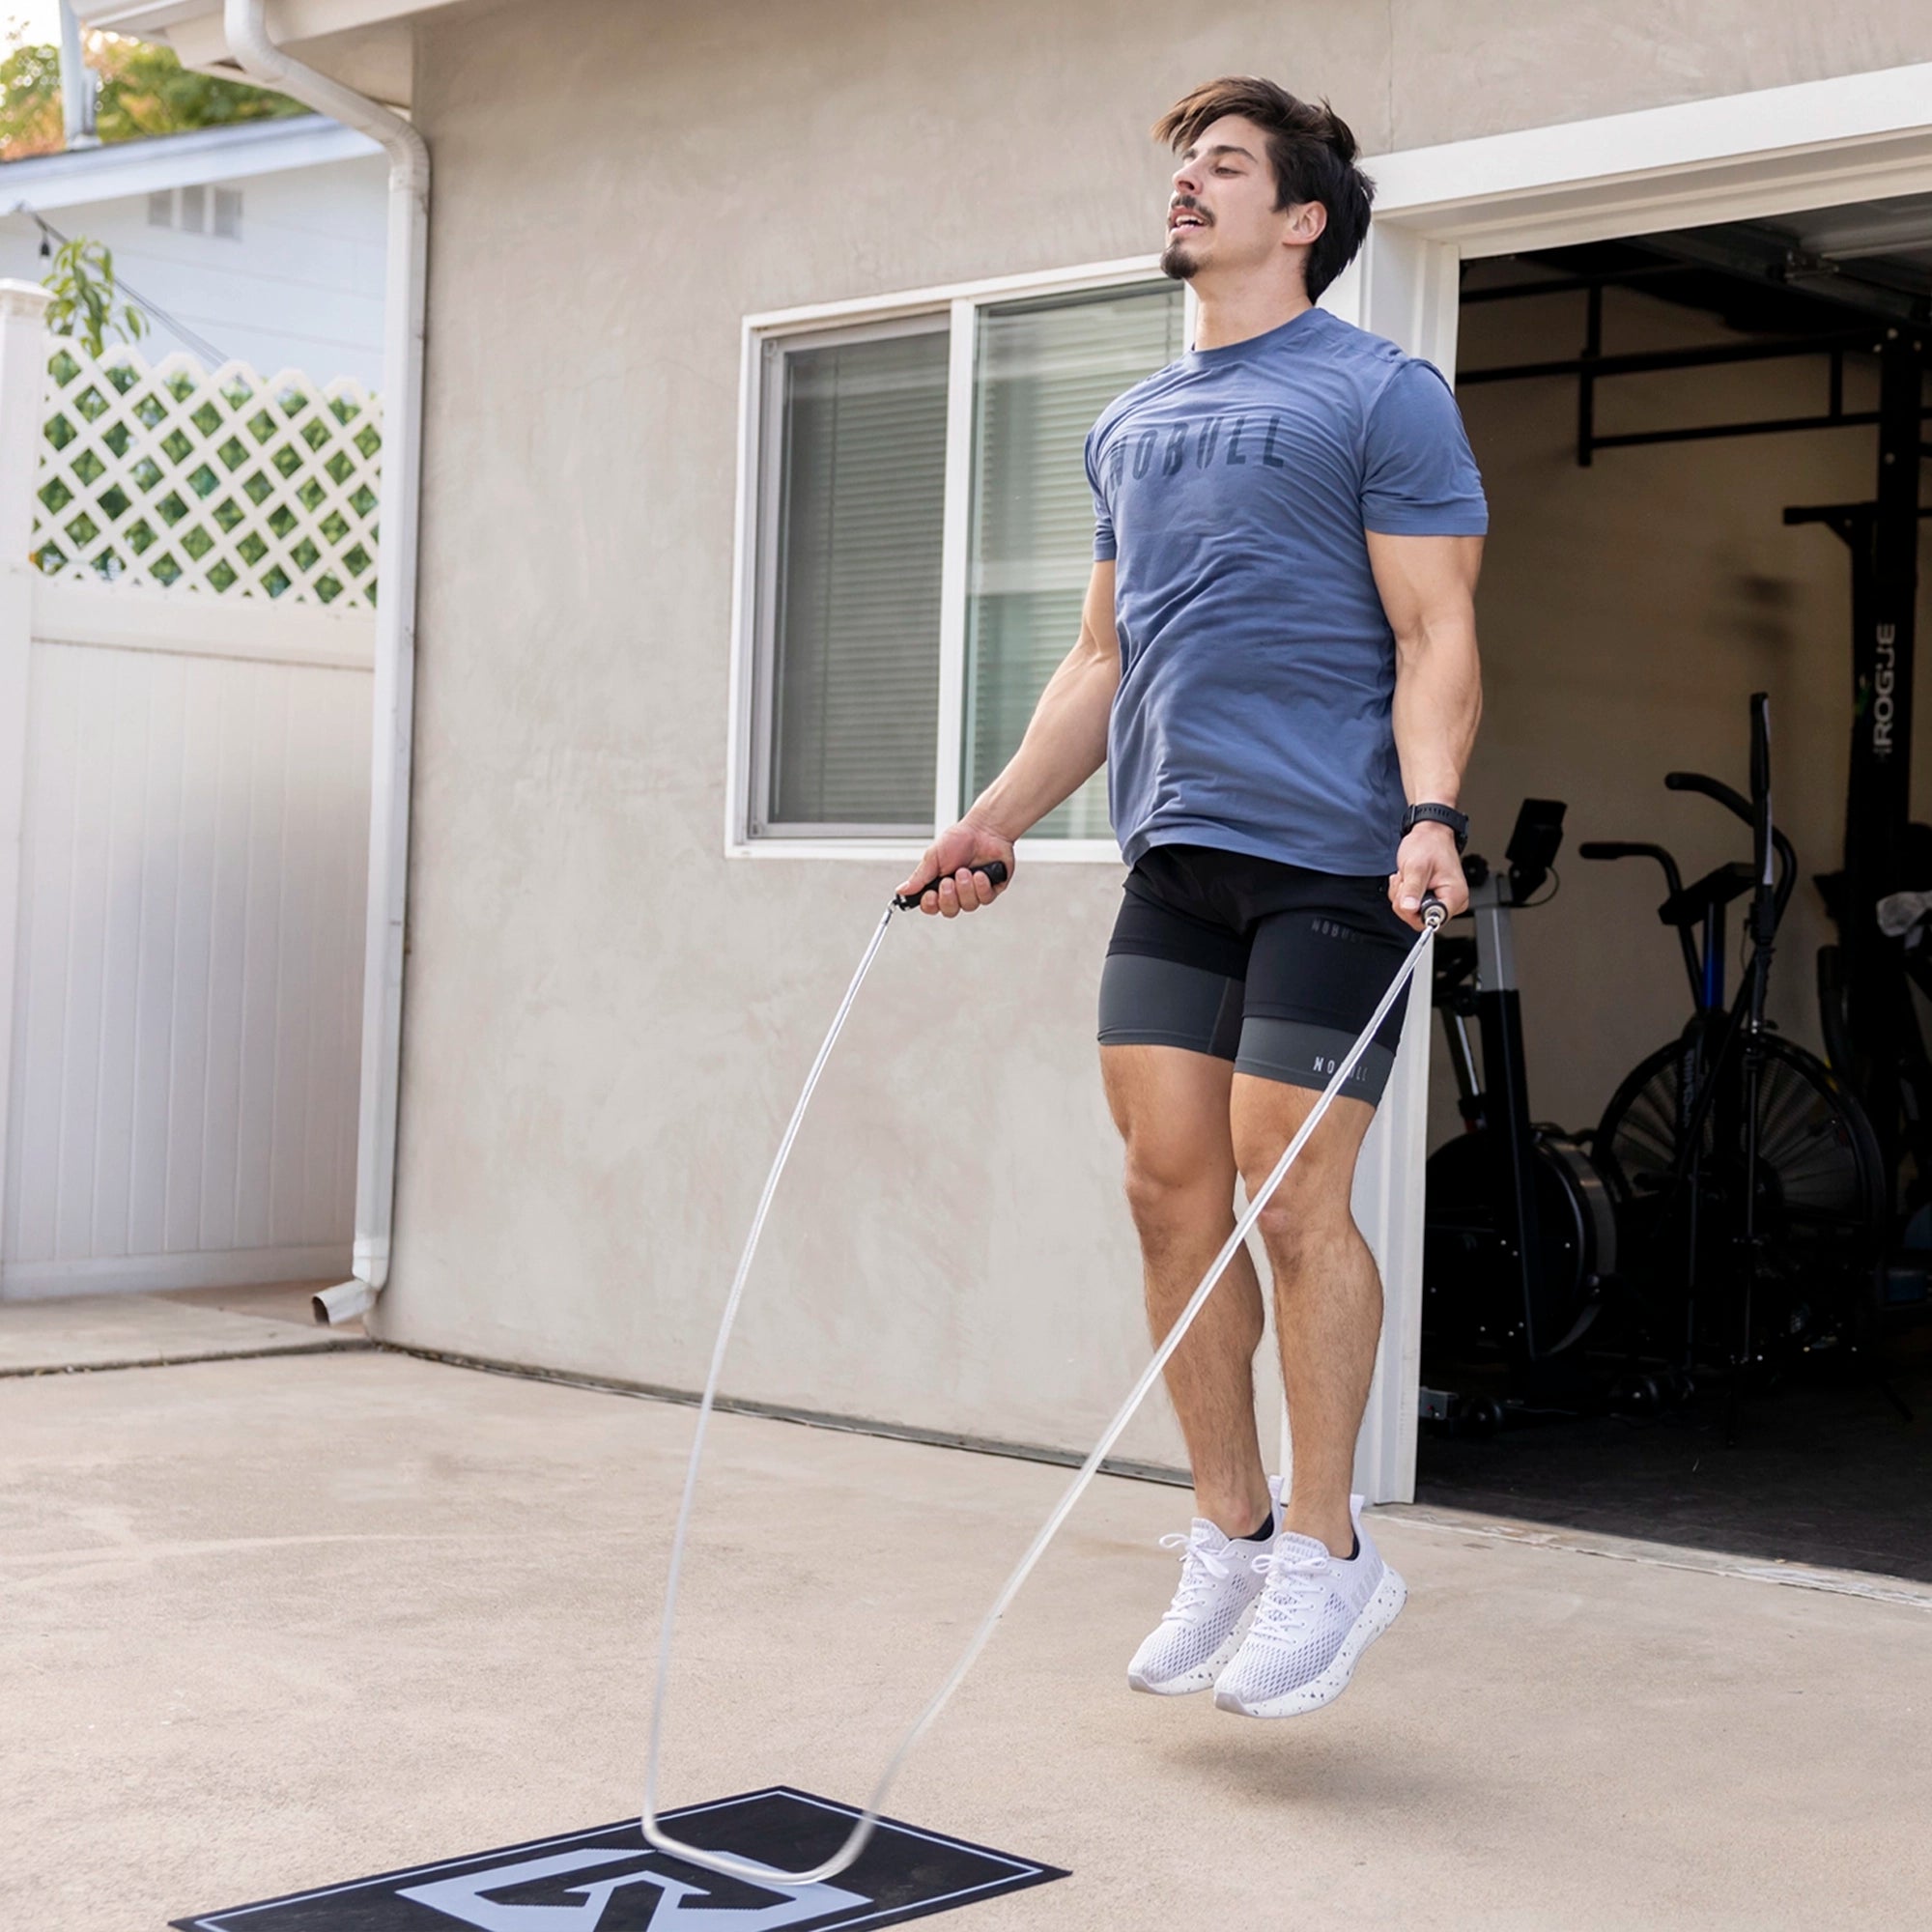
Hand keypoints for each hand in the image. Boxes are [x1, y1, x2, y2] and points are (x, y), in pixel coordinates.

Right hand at [897, 819, 1015, 917]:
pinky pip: (985, 898)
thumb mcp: (933, 856)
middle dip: (949, 896)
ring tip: (966, 871)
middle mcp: (957, 891)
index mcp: (940, 885)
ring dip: (965, 888)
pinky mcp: (990, 890)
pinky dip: (981, 886)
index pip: (931, 906)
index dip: (930, 905)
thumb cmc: (960, 839)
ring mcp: (974, 892)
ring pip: (968, 906)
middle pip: (950, 911)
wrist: (984, 829)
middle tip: (949, 881)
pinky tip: (980, 873)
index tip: (930, 895)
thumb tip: (901, 890)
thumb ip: (919, 876)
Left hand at [1389, 822, 1465, 930]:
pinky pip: (1411, 908)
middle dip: (1405, 901)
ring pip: (1412, 913)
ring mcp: (1441, 901)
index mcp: (1455, 895)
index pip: (1432, 920)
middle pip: (1419, 919)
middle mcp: (1452, 902)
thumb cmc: (1428, 845)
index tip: (1409, 896)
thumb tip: (1409, 909)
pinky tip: (1408, 880)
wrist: (1429, 835)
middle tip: (1407, 881)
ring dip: (1402, 896)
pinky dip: (1403, 895)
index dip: (1414, 911)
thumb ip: (1412, 889)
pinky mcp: (1432, 899)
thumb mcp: (1416, 866)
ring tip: (1408, 878)